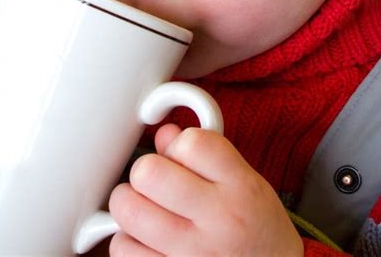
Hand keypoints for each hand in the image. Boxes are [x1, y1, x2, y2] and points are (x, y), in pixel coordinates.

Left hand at [109, 125, 303, 256]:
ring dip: (129, 205)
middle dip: (144, 171)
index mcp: (241, 187)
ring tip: (145, 209)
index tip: (181, 157)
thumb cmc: (256, 225)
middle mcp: (219, 220)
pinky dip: (127, 240)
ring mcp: (193, 254)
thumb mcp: (246, 180)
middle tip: (152, 181)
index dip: (178, 144)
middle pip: (149, 173)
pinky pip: (124, 249)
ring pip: (128, 212)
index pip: (192, 143)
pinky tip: (146, 239)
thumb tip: (163, 135)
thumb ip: (206, 152)